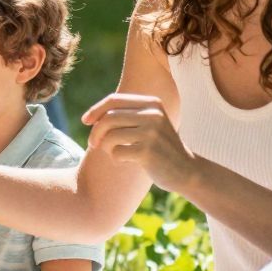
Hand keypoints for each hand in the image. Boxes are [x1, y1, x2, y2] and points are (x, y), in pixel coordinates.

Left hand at [82, 93, 197, 189]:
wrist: (186, 170)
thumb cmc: (159, 147)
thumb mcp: (147, 124)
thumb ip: (124, 116)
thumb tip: (89, 117)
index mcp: (152, 103)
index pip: (114, 100)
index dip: (96, 110)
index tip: (85, 121)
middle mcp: (153, 114)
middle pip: (109, 118)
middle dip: (96, 132)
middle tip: (94, 144)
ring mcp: (152, 132)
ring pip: (110, 136)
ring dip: (105, 147)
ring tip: (114, 153)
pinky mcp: (148, 151)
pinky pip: (117, 152)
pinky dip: (115, 158)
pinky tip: (124, 161)